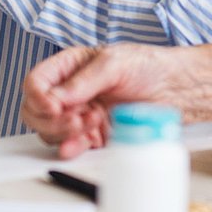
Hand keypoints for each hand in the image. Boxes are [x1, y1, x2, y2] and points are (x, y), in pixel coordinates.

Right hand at [21, 44, 173, 158]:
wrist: (176, 88)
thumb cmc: (148, 66)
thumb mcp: (114, 64)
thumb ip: (83, 81)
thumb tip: (56, 99)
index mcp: (69, 67)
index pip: (35, 83)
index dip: (37, 97)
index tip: (53, 107)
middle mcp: (70, 92)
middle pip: (35, 112)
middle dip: (52, 120)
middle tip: (76, 119)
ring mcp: (80, 114)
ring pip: (50, 132)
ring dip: (66, 132)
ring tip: (94, 122)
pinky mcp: (92, 134)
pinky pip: (71, 146)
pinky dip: (74, 147)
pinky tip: (85, 142)